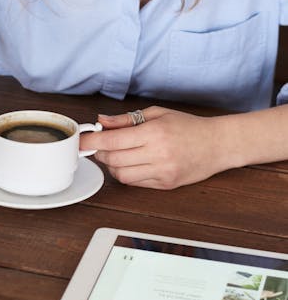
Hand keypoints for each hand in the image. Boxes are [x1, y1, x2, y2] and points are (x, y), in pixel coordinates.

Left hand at [79, 106, 222, 188]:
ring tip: (117, 154)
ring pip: (122, 175)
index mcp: (154, 133)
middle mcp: (157, 154)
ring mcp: (162, 172)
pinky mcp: (165, 185)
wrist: (218, 145)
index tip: (81, 141)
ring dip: (112, 166)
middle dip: (100, 154)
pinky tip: (132, 163)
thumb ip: (126, 119)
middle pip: (113, 160)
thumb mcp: (157, 114)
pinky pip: (136, 183)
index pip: (112, 141)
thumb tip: (101, 121)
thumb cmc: (189, 126)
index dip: (91, 142)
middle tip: (99, 146)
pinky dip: (127, 174)